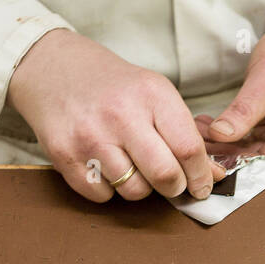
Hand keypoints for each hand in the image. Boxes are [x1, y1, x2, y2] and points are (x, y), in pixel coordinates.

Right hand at [8, 29, 222, 202]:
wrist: (52, 67)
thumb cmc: (112, 86)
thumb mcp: (153, 93)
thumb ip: (183, 132)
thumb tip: (212, 174)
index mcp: (151, 94)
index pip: (188, 148)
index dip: (201, 175)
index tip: (203, 185)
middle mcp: (121, 115)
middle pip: (165, 175)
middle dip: (175, 188)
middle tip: (172, 184)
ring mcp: (90, 137)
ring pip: (134, 191)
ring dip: (141, 188)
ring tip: (133, 167)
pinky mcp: (64, 155)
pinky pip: (102, 195)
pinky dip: (109, 190)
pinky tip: (106, 167)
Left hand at [202, 0, 264, 165]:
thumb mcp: (262, 85)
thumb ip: (242, 114)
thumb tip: (219, 136)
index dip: (240, 163)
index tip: (210, 159)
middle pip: (260, 160)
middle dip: (227, 152)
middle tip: (197, 143)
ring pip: (252, 152)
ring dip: (225, 144)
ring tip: (198, 132)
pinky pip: (251, 141)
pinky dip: (231, 135)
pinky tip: (208, 128)